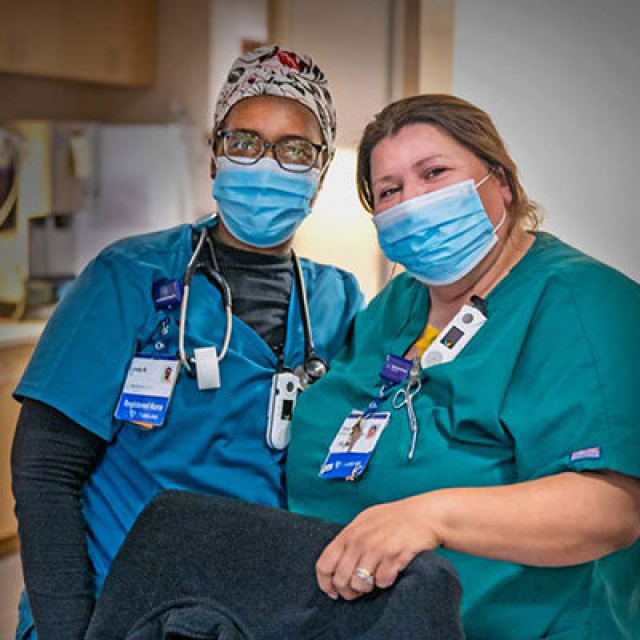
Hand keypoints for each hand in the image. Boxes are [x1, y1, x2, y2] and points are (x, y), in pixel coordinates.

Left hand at [315, 495, 441, 599]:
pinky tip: (391, 571)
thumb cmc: (394, 518)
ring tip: (375, 579)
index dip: (325, 583)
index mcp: (349, 533)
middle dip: (347, 592)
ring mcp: (376, 549)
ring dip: (367, 588)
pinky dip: (386, 581)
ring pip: (360, 585)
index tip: (332, 592)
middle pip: (341, 579)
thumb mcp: (365, 522)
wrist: (425, 515)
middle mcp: (359, 541)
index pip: (324, 564)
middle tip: (357, 592)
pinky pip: (382, 582)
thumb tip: (334, 566)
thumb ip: (349, 539)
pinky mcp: (394, 556)